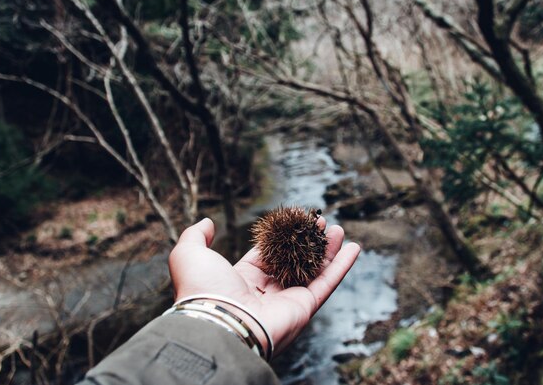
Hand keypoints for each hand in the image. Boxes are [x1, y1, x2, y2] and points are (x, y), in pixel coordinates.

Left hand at [168, 217, 360, 353]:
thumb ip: (196, 235)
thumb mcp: (189, 254)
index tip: (294, 221)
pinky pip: (328, 282)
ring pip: (314, 270)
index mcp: (242, 280)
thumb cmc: (202, 289)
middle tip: (320, 222)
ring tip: (337, 229)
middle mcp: (266, 292)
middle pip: (294, 261)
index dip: (282, 237)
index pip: (267, 255)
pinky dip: (342, 266)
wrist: (219, 321)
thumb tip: (207, 223)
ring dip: (328, 250)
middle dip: (308, 241)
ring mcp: (288, 300)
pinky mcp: (305, 306)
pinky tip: (353, 248)